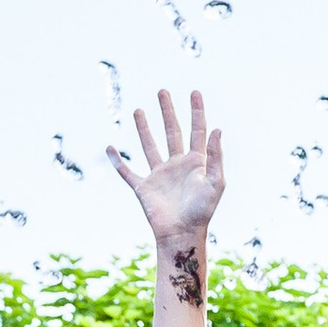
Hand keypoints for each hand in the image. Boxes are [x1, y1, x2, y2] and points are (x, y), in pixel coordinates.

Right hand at [107, 86, 224, 283]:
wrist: (182, 234)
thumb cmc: (202, 211)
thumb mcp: (215, 182)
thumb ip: (216, 156)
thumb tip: (218, 128)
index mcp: (196, 163)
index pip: (197, 131)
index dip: (197, 111)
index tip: (194, 92)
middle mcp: (177, 165)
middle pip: (172, 131)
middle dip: (168, 111)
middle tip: (162, 91)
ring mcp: (159, 175)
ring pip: (150, 146)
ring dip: (144, 129)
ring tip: (138, 110)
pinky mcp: (144, 188)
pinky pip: (127, 172)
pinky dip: (117, 162)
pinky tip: (109, 148)